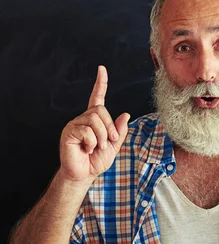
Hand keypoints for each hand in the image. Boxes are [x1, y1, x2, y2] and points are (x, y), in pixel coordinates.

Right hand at [59, 65, 129, 183]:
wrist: (84, 175)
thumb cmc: (97, 160)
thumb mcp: (114, 145)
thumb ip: (119, 131)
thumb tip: (125, 114)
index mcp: (95, 118)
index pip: (98, 96)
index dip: (101, 82)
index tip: (102, 69)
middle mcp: (84, 118)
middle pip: (100, 110)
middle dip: (109, 127)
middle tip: (108, 142)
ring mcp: (75, 124)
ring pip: (95, 120)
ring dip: (101, 137)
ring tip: (96, 147)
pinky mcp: (69, 132)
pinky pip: (86, 131)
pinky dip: (92, 142)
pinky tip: (86, 149)